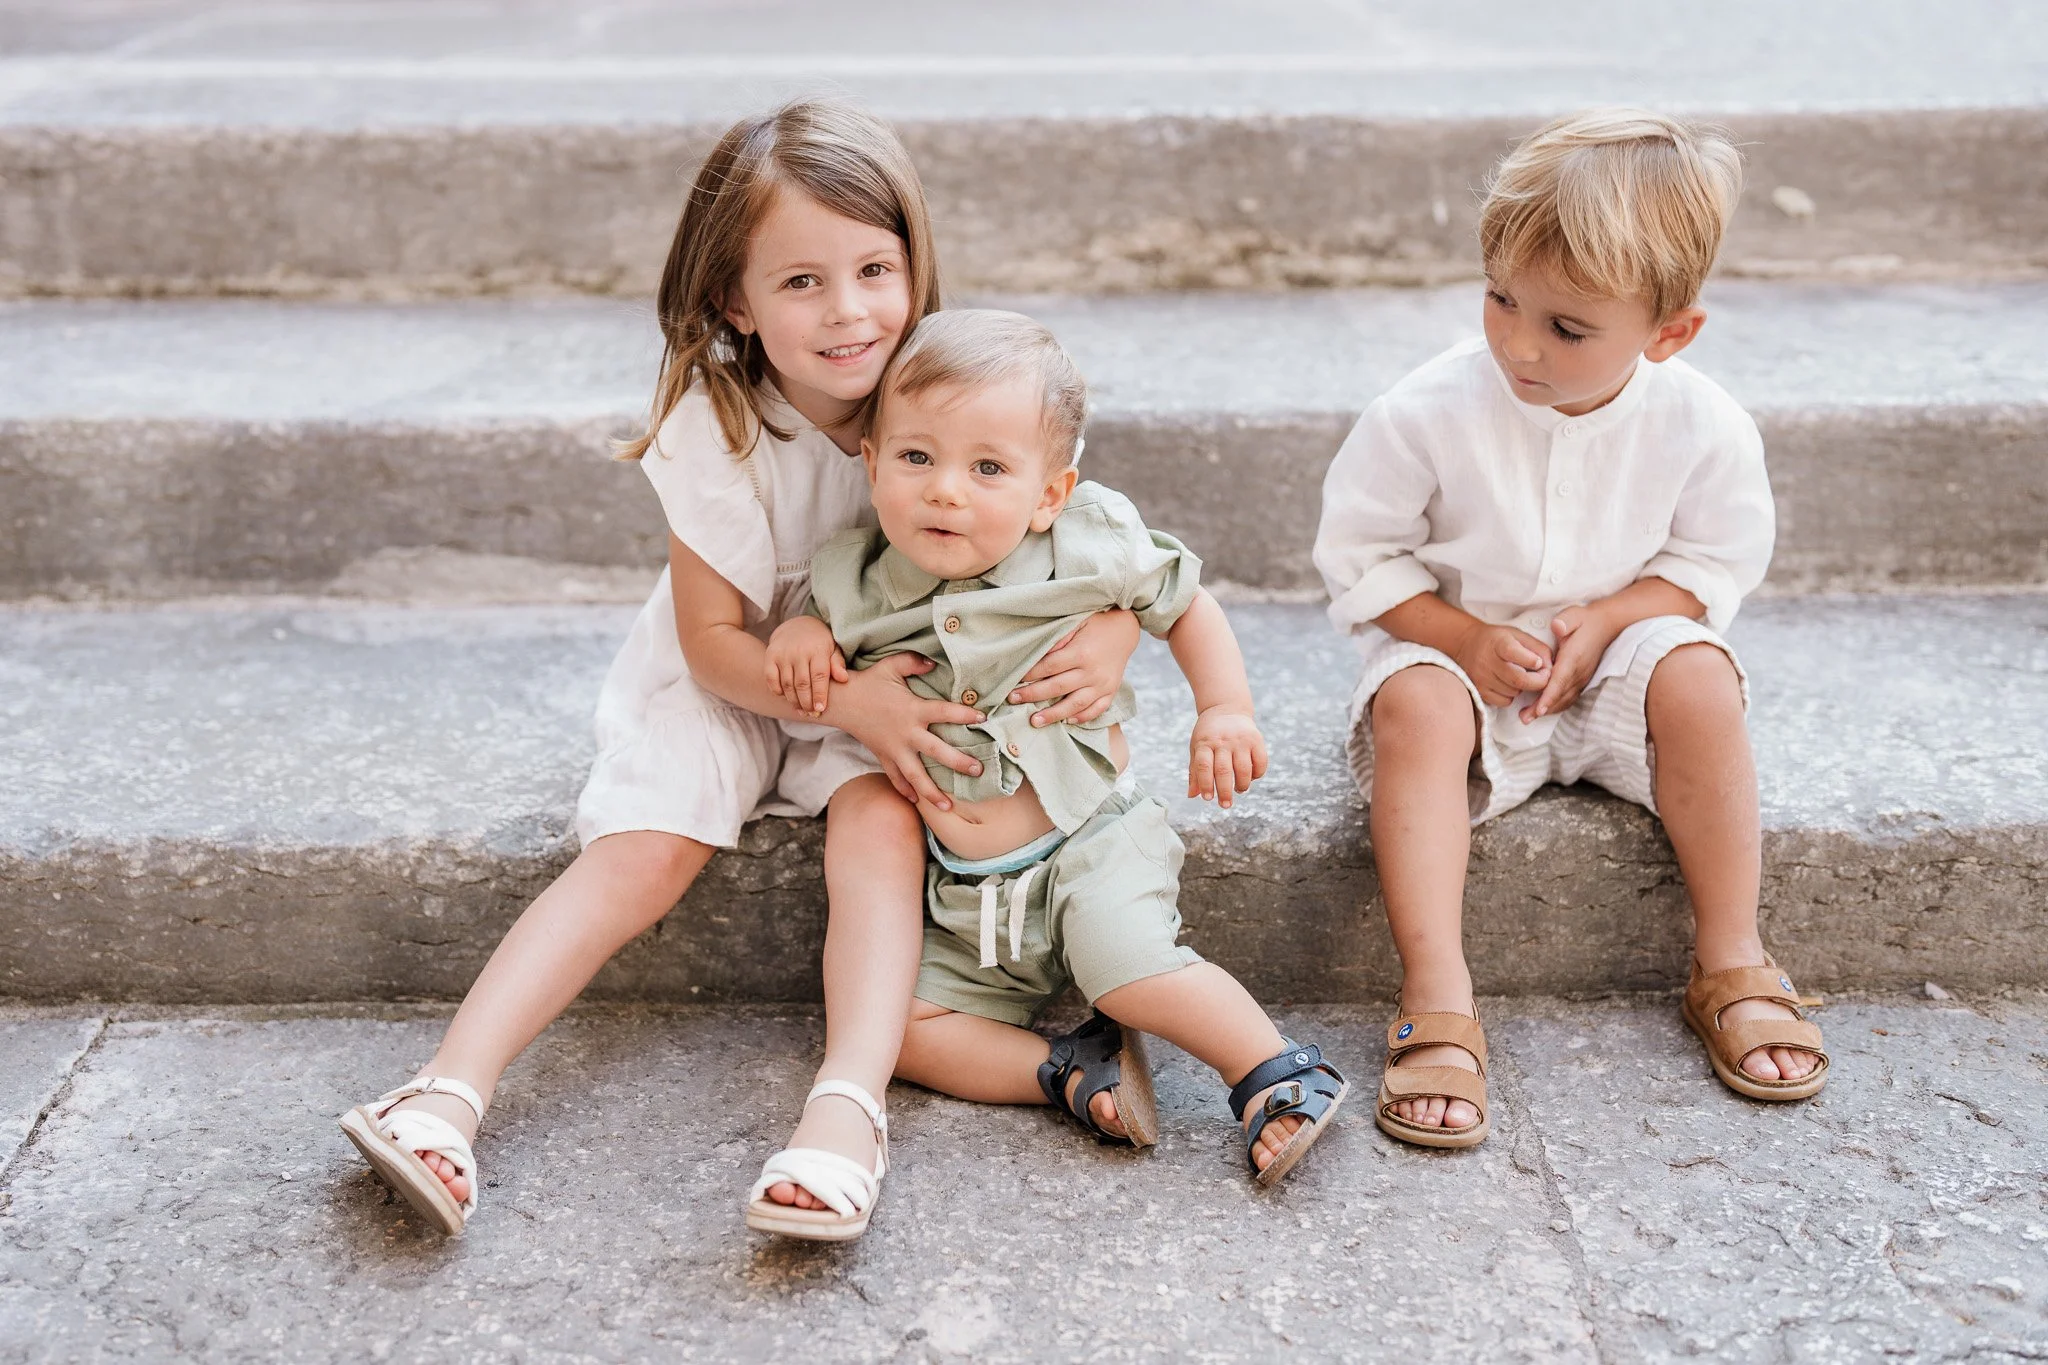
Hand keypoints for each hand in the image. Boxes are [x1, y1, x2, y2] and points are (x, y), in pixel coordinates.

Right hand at [763, 617, 844, 717]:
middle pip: (802, 683)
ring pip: (787, 684)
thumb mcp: (833, 648)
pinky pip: (771, 678)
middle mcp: (798, 651)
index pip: (819, 676)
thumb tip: (844, 679)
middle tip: (811, 714)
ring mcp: (783, 653)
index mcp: (817, 649)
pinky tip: (785, 697)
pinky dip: (777, 691)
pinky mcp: (770, 656)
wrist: (797, 626)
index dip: (819, 695)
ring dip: (794, 701)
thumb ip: (838, 663)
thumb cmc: (820, 643)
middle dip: (807, 702)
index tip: (820, 709)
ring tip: (801, 711)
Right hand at [827, 653, 985, 811]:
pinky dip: (904, 790)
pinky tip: (917, 801)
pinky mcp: (883, 756)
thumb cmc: (869, 682)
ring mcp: (894, 748)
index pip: (945, 712)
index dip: (965, 714)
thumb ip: (914, 662)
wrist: (841, 702)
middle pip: (937, 751)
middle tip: (978, 770)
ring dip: (932, 792)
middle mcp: (906, 733)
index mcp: (913, 709)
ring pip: (916, 775)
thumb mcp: (891, 665)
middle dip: (959, 762)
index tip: (983, 718)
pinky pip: (895, 777)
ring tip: (948, 807)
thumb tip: (934, 662)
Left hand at [1007, 608, 1140, 726]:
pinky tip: (1067, 721)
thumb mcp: (1077, 622)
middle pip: (1058, 687)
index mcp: (1082, 652)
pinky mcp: (1111, 691)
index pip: (1050, 666)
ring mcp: (1103, 684)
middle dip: (1033, 695)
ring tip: (1034, 721)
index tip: (1014, 679)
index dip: (1030, 674)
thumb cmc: (1096, 623)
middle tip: (1013, 700)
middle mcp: (1092, 671)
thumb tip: (1038, 654)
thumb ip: (1058, 639)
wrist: (1125, 629)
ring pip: (1076, 704)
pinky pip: (1097, 709)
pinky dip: (1082, 717)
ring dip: (1054, 715)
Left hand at [1188, 705, 1268, 808]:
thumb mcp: (1197, 748)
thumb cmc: (1208, 734)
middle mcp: (1223, 741)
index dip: (1205, 784)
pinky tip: (1251, 777)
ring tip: (1239, 790)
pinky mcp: (1256, 739)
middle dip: (1224, 791)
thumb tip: (1192, 795)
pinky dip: (1257, 774)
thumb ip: (1195, 771)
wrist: (1226, 708)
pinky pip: (1260, 762)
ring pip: (1244, 769)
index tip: (1208, 799)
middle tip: (1225, 805)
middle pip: (1223, 771)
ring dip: (1242, 785)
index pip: (1204, 766)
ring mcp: (1241, 740)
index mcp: (1205, 743)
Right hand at [1450, 622, 1553, 707]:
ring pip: (1514, 692)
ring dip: (1523, 687)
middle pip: (1518, 679)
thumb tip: (1551, 667)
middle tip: (1543, 676)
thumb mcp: (1518, 635)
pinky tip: (1508, 684)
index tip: (1539, 663)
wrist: (1466, 644)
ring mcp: (1481, 678)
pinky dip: (1511, 695)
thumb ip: (1537, 648)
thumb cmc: (1497, 640)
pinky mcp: (1479, 691)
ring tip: (1520, 676)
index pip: (1513, 653)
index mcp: (1498, 643)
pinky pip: (1504, 701)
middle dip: (1537, 681)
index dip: (1531, 661)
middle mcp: (1487, 661)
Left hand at [1522, 605, 1617, 720]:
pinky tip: (1545, 710)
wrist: (1606, 625)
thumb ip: (1564, 621)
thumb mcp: (1573, 615)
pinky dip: (1557, 705)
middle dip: (1542, 709)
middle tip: (1525, 718)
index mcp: (1573, 658)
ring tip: (1529, 717)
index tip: (1538, 709)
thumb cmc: (1585, 620)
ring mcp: (1582, 677)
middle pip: (1560, 695)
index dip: (1549, 696)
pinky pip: (1570, 697)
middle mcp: (1579, 672)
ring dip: (1548, 710)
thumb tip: (1556, 627)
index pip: (1560, 681)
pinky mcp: (1582, 680)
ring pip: (1565, 699)